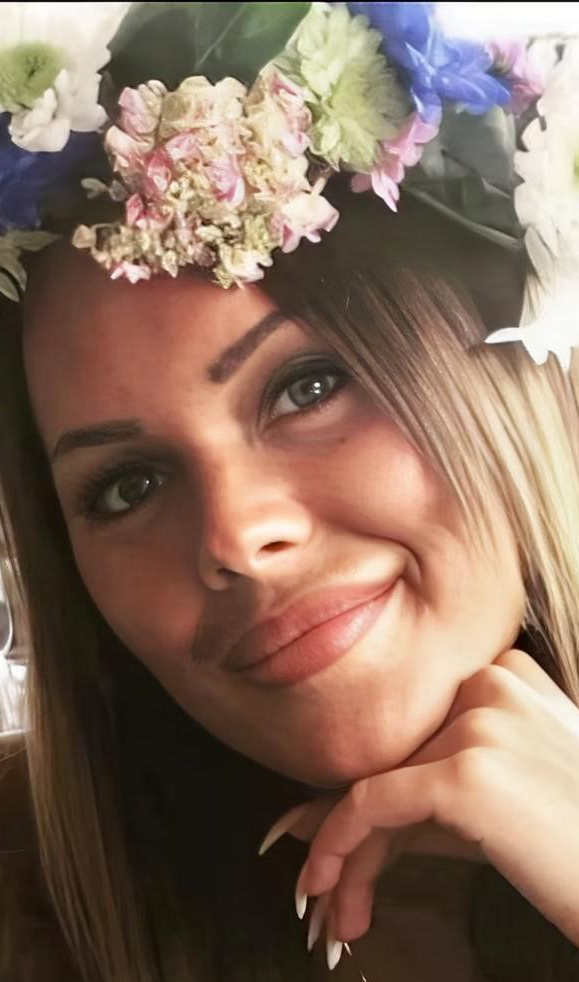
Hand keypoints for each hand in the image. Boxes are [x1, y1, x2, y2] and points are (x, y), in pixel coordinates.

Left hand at [259, 649, 578, 961]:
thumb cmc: (573, 844)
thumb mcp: (508, 788)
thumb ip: (431, 783)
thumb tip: (324, 809)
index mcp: (508, 673)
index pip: (418, 732)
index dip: (379, 789)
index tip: (347, 837)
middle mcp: (492, 683)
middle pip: (397, 758)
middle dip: (359, 828)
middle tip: (334, 885)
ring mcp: (480, 724)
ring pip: (379, 784)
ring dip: (351, 854)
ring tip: (338, 908)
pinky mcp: (466, 773)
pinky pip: (371, 803)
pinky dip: (339, 843)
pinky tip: (329, 881)